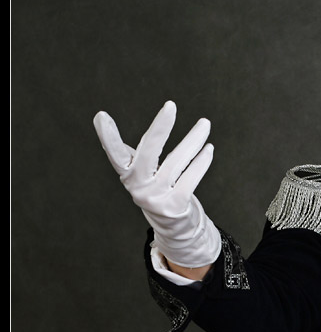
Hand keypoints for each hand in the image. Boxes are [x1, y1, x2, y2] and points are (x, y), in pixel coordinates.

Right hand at [94, 101, 220, 267]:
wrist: (173, 226)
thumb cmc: (157, 188)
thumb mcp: (141, 171)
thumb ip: (131, 150)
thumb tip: (101, 120)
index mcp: (128, 174)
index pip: (115, 153)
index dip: (108, 136)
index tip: (101, 116)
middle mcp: (139, 186)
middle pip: (148, 152)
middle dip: (160, 128)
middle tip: (171, 105)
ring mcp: (156, 197)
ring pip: (177, 162)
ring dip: (193, 140)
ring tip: (205, 123)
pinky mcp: (174, 206)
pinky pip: (190, 178)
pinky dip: (201, 162)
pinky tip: (208, 149)